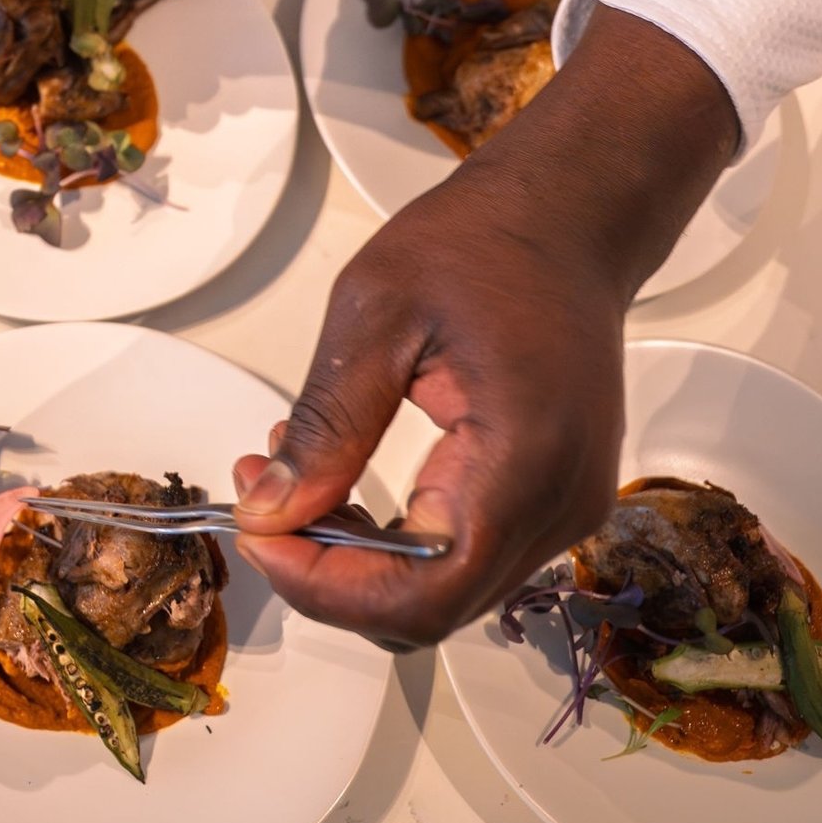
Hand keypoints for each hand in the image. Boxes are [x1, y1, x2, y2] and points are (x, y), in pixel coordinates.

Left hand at [229, 7, 739, 646]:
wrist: (565, 217)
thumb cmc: (481, 246)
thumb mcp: (375, 314)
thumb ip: (328, 425)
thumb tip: (271, 511)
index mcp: (524, 460)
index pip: (425, 588)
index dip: (330, 586)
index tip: (257, 536)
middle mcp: (560, 504)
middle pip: (432, 605)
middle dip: (328, 572)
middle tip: (256, 501)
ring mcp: (563, 508)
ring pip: (443, 590)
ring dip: (354, 557)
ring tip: (285, 475)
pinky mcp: (548, 498)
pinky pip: (461, 554)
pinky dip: (390, 539)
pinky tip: (340, 478)